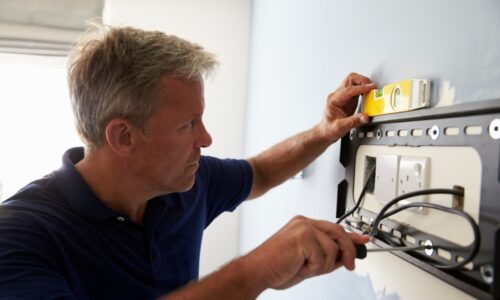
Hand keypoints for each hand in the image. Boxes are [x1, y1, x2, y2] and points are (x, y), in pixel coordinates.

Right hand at [244, 215, 368, 289]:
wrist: (258, 272)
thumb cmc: (276, 268)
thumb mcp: (309, 263)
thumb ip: (327, 256)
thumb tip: (345, 257)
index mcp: (303, 226)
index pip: (333, 228)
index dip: (350, 236)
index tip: (363, 240)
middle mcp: (304, 222)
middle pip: (338, 233)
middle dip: (347, 253)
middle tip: (349, 265)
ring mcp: (304, 227)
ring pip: (332, 250)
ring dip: (321, 266)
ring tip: (302, 267)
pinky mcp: (304, 236)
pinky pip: (324, 256)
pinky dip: (314, 268)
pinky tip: (299, 266)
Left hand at [318, 73, 374, 141]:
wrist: (325, 132)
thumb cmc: (329, 129)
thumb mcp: (340, 127)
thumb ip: (353, 122)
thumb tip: (365, 117)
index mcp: (333, 99)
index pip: (348, 89)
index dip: (361, 88)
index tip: (370, 88)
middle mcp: (337, 95)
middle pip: (350, 79)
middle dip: (362, 81)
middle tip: (371, 88)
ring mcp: (343, 96)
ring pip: (354, 82)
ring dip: (364, 84)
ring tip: (371, 91)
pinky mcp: (349, 99)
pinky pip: (357, 89)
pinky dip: (364, 90)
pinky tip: (368, 95)